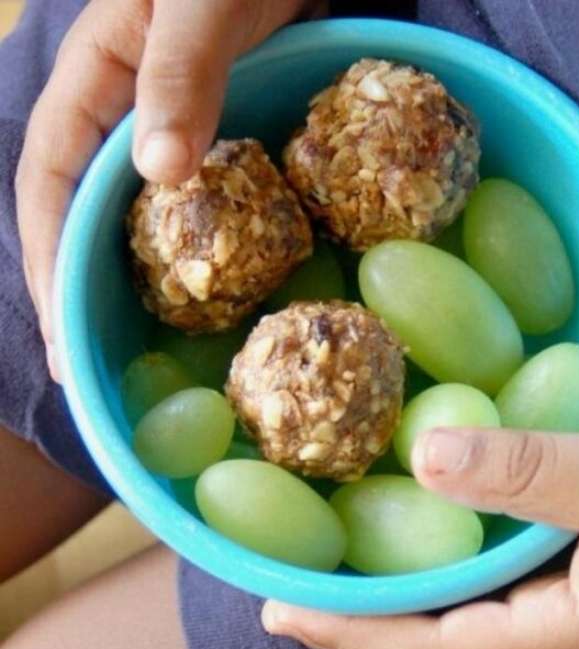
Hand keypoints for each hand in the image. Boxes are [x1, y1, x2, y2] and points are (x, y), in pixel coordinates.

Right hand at [16, 0, 309, 379]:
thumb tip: (161, 172)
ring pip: (134, 219)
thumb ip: (180, 72)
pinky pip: (195, 209)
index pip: (48, 182)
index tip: (60, 328)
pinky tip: (207, 298)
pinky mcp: (218, 140)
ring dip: (130, 283)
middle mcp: (123, 113)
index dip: (47, 258)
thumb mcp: (204, 0)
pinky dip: (193, 255)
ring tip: (133, 352)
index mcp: (95, 79)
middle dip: (78, 291)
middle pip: (82, 215)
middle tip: (86, 367)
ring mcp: (171, 130)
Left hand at [262, 429, 578, 648]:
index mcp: (562, 644)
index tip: (279, 611)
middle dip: (354, 642)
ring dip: (388, 631)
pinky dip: (433, 608)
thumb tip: (423, 457)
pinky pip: (485, 625)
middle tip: (281, 609)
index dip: (350, 635)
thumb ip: (530, 470)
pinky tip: (415, 576)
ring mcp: (573, 642)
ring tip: (328, 601)